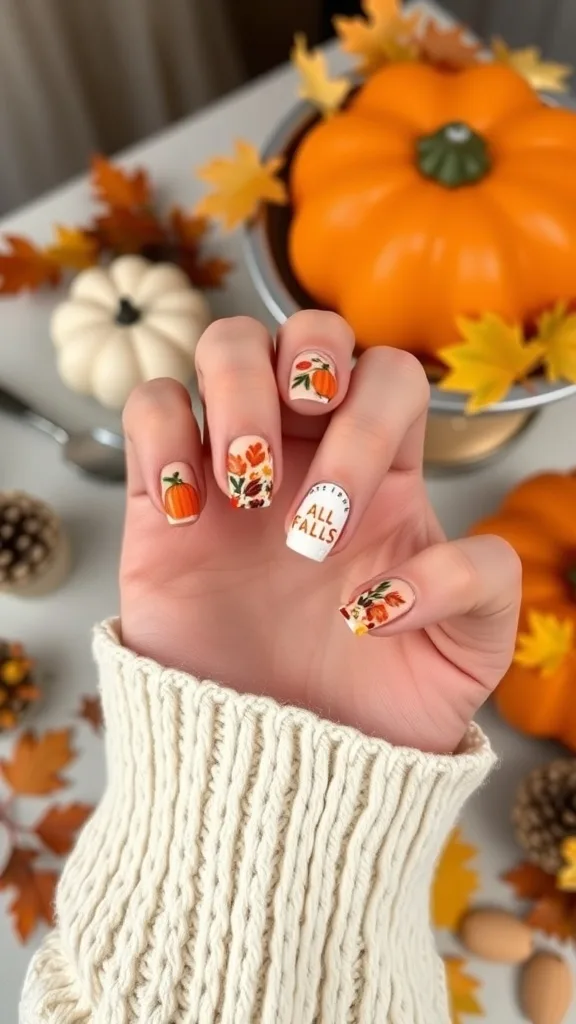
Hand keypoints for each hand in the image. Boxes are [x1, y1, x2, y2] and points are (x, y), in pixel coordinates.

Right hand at [120, 312, 520, 753]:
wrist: (285, 761)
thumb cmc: (376, 702)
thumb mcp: (465, 653)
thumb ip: (482, 585)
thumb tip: (399, 572)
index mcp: (383, 472)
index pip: (388, 375)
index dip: (370, 423)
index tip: (342, 527)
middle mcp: (308, 453)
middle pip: (309, 329)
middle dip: (304, 375)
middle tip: (288, 471)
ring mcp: (235, 469)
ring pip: (227, 345)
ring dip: (236, 392)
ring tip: (242, 482)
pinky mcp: (164, 499)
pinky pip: (151, 407)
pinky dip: (162, 435)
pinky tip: (185, 509)